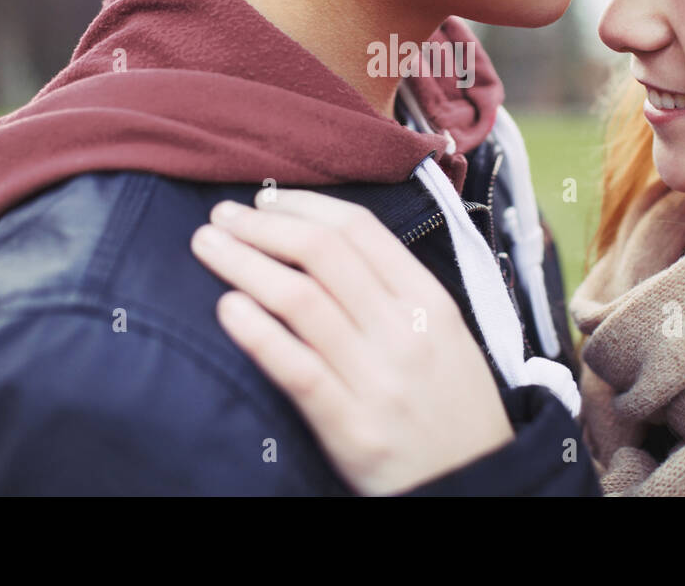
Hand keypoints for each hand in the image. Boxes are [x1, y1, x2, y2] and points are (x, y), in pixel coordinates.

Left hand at [190, 189, 514, 495]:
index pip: (358, 229)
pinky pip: (296, 369)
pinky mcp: (351, 427)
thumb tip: (322, 240)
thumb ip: (394, 289)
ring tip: (206, 248)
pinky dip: (257, 333)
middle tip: (219, 217)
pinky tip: (227, 309)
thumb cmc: (450, 404)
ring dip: (243, 264)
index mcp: (428, 301)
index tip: (263, 199)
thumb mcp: (444, 333)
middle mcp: (403, 332)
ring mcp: (378, 379)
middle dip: (261, 225)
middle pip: (322, 253)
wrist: (478, 485)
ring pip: (300, 300)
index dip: (301, 205)